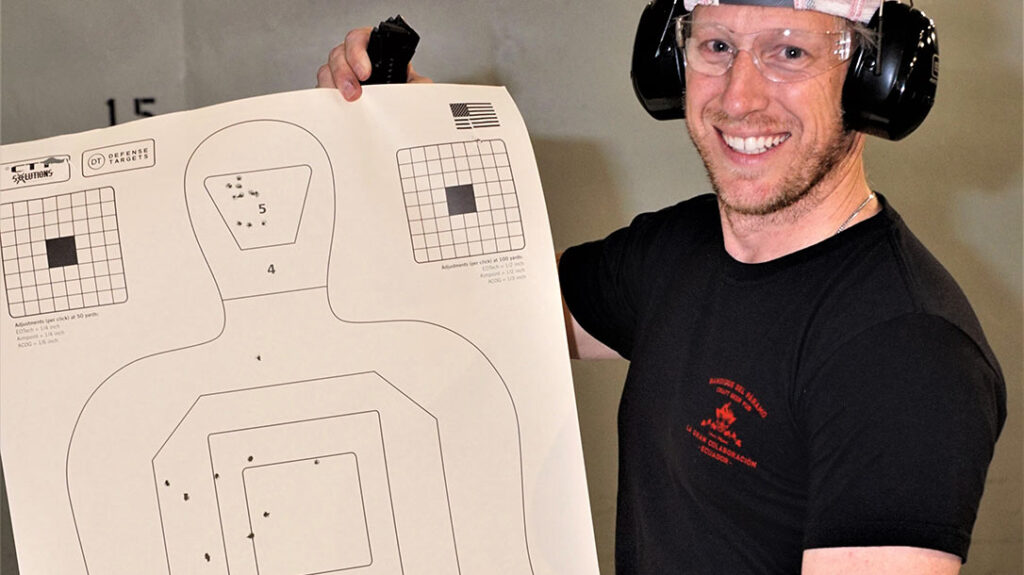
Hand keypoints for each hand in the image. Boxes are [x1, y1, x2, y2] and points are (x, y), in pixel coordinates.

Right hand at [317, 27, 431, 100]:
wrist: (402, 114)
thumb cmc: (406, 95)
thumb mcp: (417, 86)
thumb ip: (418, 83)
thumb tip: (419, 86)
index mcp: (376, 51)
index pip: (360, 39)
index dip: (358, 53)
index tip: (365, 73)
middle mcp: (357, 59)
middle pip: (339, 53)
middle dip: (344, 73)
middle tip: (354, 92)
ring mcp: (344, 74)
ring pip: (328, 70)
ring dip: (335, 85)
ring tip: (348, 100)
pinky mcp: (335, 91)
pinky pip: (323, 89)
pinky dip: (328, 96)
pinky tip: (338, 104)